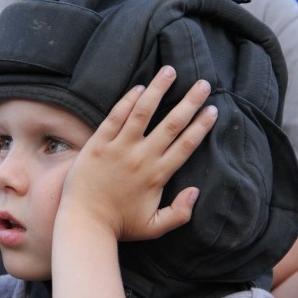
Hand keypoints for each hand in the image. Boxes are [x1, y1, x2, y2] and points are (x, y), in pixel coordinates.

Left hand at [59, 66, 216, 240]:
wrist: (85, 223)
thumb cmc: (120, 225)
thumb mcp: (155, 226)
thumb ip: (180, 212)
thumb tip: (196, 191)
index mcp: (158, 175)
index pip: (186, 144)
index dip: (201, 125)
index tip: (212, 109)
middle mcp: (141, 158)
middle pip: (171, 123)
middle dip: (190, 101)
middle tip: (203, 84)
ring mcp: (119, 149)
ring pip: (143, 112)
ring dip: (158, 90)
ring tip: (170, 71)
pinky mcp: (98, 144)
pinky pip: (115, 117)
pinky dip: (128, 100)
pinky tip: (139, 87)